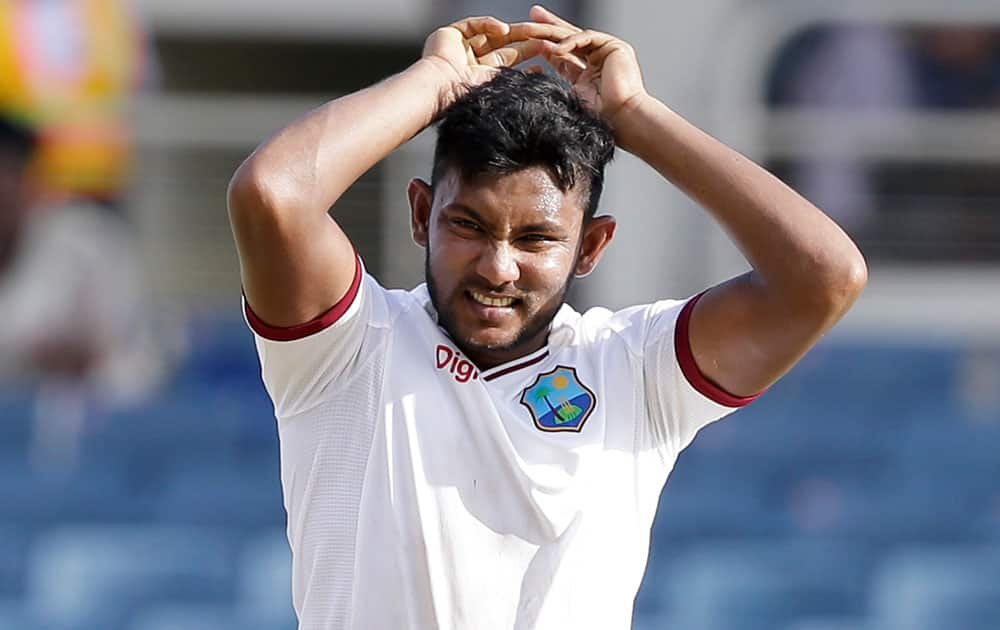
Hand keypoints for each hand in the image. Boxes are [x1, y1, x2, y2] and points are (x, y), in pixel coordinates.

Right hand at [421, 16, 546, 111]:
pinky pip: (475, 24)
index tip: (543, 65)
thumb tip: (539, 81)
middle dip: (524, 44)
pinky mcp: (451, 34)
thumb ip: (515, 84)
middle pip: (502, 47)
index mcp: (480, 77)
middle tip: (544, 41)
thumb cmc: (464, 99)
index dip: (526, 63)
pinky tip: (504, 30)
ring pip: (491, 35)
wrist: (440, 89)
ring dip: (512, 33)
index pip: (507, 65)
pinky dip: (490, 25)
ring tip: (530, 33)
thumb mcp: (496, 90)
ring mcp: (461, 47)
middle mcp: (470, 61)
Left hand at [530, 5, 646, 123]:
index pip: (564, 53)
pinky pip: (588, 38)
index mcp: (588, 73)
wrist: (620, 119)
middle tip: (532, 16)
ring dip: (554, 31)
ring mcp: (607, 52)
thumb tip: (533, 72)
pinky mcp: (615, 47)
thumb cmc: (598, 116)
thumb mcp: (569, 93)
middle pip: (569, 39)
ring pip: (576, 36)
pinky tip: (555, 48)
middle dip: (549, 27)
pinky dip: (571, 41)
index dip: (546, 44)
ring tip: (534, 28)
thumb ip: (557, 77)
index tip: (527, 38)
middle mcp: (599, 59)